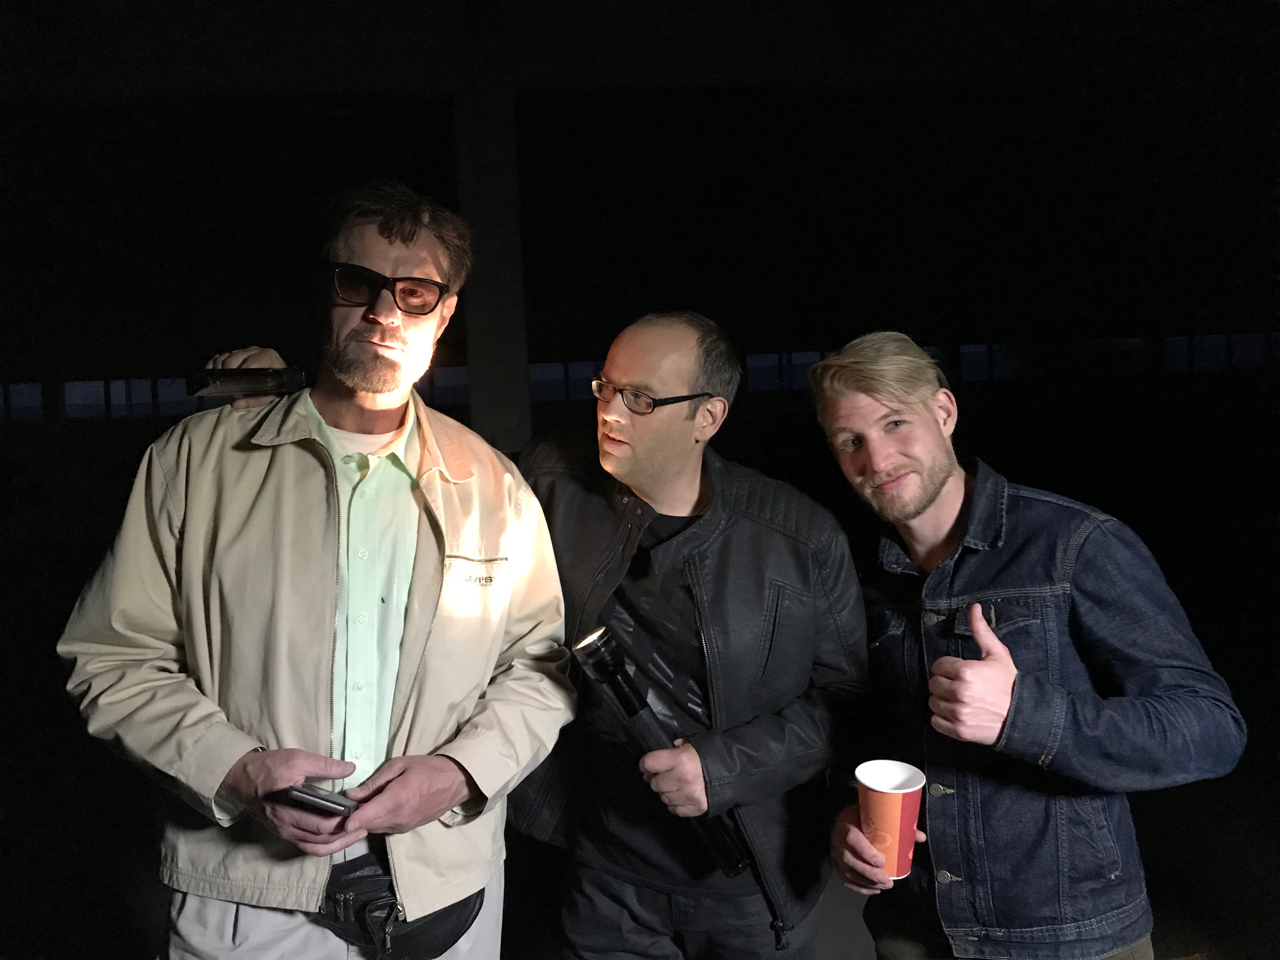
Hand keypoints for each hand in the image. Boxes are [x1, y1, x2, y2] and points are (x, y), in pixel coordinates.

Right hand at [206, 346, 286, 408]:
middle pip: (234, 358)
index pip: (252, 361)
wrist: (279, 377)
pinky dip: (213, 365)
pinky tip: (213, 375)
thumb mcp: (269, 395)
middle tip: (224, 386)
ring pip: (225, 356)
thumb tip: (235, 404)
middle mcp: (255, 350)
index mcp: (268, 356)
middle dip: (227, 372)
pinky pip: (219, 356)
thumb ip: (254, 400)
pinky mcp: (234, 352)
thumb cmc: (276, 386)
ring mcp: (243, 350)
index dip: (241, 371)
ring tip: (219, 382)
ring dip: (219, 369)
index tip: (234, 385)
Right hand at [219, 748, 363, 855]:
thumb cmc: (269, 767)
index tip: (362, 812)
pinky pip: (307, 847)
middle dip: (346, 833)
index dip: (344, 821)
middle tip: (366, 823)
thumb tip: (350, 769)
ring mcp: (285, 832)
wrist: (241, 778)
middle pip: (322, 838)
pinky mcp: (285, 833)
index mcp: (289, 806)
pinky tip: (339, 838)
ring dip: (338, 844)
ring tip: (358, 833)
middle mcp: (286, 825)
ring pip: (316, 847)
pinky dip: (325, 846)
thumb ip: (324, 765)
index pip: (321, 823)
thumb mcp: (297, 758)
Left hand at [344, 756, 476, 834]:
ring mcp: (403, 826)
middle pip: (367, 824)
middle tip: (340, 808)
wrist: (454, 783)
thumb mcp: (399, 765)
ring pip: (374, 828)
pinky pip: (384, 828)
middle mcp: (399, 817)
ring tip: (357, 807)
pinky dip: (375, 821)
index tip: (341, 823)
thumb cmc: (427, 769)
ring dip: (364, 821)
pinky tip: (374, 810)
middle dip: (353, 819)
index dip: (353, 821)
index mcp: (397, 798)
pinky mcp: (406, 830)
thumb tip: (352, 794)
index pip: (370, 815)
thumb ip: (375, 781)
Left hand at [638, 738, 707, 816]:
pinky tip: (680, 796)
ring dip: (665, 792)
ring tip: (674, 785)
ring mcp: (689, 796)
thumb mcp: (694, 743)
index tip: (647, 766)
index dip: (645, 764)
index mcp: (680, 759)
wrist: (736, 771)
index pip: (649, 763)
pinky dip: (675, 803)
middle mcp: (682, 778)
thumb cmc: (713, 754)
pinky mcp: (696, 808)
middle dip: (657, 778)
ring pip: (663, 798)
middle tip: (663, 775)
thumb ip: (676, 747)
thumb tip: (663, 755)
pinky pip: (675, 809)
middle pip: (655, 783)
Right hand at [830, 803, 926, 894]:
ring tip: (884, 886)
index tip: (882, 862)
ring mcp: (835, 854)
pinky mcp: (836, 865)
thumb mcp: (876, 816)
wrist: (843, 821)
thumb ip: (897, 826)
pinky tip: (874, 890)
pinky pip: (845, 879)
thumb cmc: (863, 818)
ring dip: (867, 883)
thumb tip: (921, 837)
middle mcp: (837, 840)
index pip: (852, 839)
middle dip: (869, 873)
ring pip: (848, 872)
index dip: (866, 852)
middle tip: (887, 880)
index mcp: (846, 824)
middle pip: (850, 860)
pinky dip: (860, 888)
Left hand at [928, 603, 1016, 744]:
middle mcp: (959, 693)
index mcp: (965, 671)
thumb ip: (981, 631)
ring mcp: (958, 713)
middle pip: (933, 684)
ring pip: (933, 702)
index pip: (938, 666)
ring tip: (959, 699)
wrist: (1023, 716)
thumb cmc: (1010, 684)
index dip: (948, 668)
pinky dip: (942, 719)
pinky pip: (935, 722)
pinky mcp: (958, 731)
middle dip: (944, 683)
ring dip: (942, 700)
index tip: (959, 672)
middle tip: (959, 686)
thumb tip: (973, 608)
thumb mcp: (997, 654)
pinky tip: (957, 713)